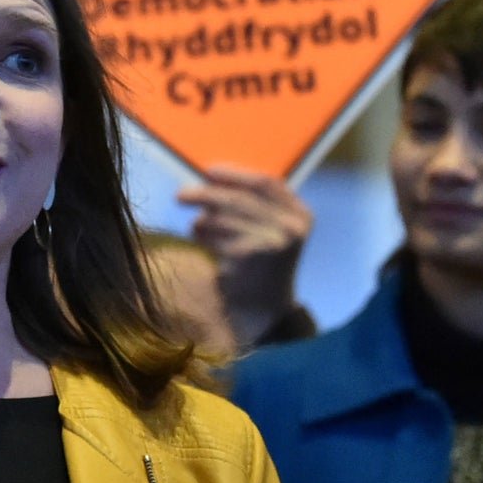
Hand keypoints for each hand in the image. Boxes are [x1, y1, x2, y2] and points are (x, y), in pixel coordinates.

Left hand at [174, 165, 312, 347]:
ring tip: (196, 227)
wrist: (265, 311)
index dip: (236, 174)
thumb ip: (252, 206)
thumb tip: (210, 177)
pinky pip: (216, 236)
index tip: (210, 171)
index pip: (268, 183)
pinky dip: (202, 235)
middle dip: (207, 194)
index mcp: (301, 215)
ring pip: (223, 217)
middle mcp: (292, 227)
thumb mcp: (269, 232)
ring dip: (202, 221)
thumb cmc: (261, 265)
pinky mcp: (250, 257)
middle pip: (241, 198)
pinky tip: (198, 238)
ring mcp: (273, 242)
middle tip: (181, 195)